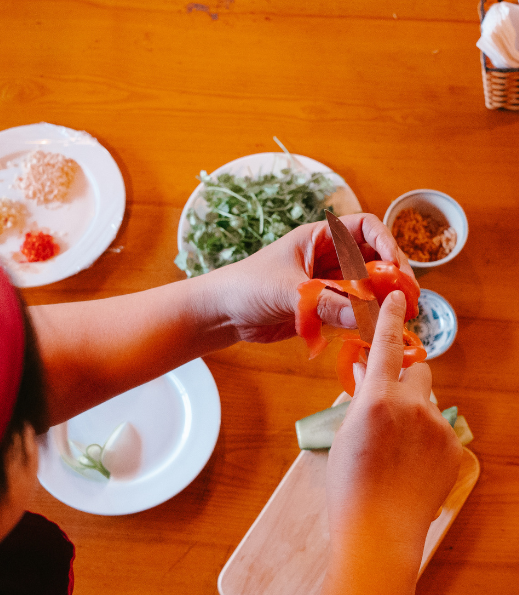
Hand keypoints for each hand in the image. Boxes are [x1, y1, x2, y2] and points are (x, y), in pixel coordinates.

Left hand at [211, 212, 415, 343]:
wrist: (220, 313)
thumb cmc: (245, 287)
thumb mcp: (288, 291)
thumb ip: (326, 302)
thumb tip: (368, 315)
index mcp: (318, 238)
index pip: (365, 229)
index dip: (386, 244)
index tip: (398, 269)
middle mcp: (327, 257)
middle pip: (373, 260)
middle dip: (393, 277)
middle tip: (409, 300)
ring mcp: (326, 283)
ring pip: (367, 287)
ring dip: (384, 300)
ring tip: (401, 318)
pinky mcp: (322, 308)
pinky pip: (353, 310)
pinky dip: (367, 319)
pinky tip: (378, 331)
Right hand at [321, 291, 460, 594]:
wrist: (379, 527)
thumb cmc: (348, 483)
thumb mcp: (343, 434)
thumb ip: (359, 400)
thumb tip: (367, 376)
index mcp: (376, 398)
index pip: (385, 345)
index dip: (389, 318)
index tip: (396, 298)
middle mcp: (411, 405)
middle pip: (417, 370)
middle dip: (404, 378)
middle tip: (386, 402)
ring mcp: (436, 426)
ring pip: (427, 401)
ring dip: (413, 410)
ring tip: (394, 445)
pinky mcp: (453, 447)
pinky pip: (439, 429)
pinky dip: (425, 438)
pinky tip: (408, 464)